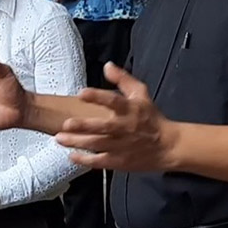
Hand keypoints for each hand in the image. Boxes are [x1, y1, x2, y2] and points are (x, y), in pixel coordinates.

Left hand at [56, 62, 180, 171]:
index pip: (113, 101)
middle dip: (83, 125)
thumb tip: (107, 66)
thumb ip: (123, 79)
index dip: (98, 97)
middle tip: (65, 123)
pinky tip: (71, 156)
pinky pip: (100, 162)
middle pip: (102, 127)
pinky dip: (86, 160)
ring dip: (78, 142)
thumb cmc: (151, 118)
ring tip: (59, 138)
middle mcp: (124, 128)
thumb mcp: (141, 94)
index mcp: (130, 110)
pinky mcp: (120, 161)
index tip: (82, 93)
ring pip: (97, 145)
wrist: (169, 146)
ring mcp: (122, 146)